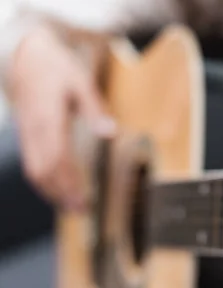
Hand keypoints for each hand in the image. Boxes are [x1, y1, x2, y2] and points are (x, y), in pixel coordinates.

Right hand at [8, 23, 114, 208]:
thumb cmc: (57, 68)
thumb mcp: (81, 82)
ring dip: (51, 191)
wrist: (25, 54)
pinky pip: (31, 163)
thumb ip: (95, 109)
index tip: (83, 201)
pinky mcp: (25, 133)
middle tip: (81, 211)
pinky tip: (58, 189)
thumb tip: (111, 133)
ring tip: (72, 207)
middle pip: (43, 171)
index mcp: (49, 119)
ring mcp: (27, 132)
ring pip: (34, 170)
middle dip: (61, 194)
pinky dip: (43, 180)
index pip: (58, 160)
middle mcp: (34, 130)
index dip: (69, 184)